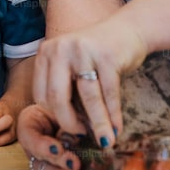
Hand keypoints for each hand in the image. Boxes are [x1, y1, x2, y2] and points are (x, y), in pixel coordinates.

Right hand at [17, 104, 80, 169]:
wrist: (66, 100)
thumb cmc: (64, 97)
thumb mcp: (65, 100)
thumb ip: (72, 113)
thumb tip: (86, 129)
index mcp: (30, 121)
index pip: (31, 136)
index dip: (43, 145)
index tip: (58, 148)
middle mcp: (33, 141)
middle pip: (39, 156)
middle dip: (57, 162)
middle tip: (73, 164)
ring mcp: (42, 154)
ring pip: (46, 169)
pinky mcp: (55, 164)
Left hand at [32, 15, 147, 151]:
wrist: (128, 28)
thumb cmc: (97, 54)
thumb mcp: (72, 64)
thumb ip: (66, 89)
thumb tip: (69, 130)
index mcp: (46, 52)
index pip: (41, 94)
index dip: (55, 115)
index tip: (69, 126)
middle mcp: (60, 49)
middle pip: (58, 97)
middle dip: (70, 123)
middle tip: (83, 135)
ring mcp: (83, 51)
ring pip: (87, 98)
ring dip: (98, 123)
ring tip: (105, 141)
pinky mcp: (107, 56)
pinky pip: (109, 93)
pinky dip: (113, 114)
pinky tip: (117, 128)